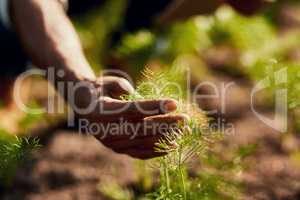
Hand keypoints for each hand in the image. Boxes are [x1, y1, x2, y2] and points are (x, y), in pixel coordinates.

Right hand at [72, 76, 186, 158]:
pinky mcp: (117, 149)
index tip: (174, 103)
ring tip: (183, 132)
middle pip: (141, 128)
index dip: (154, 106)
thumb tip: (138, 96)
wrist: (84, 106)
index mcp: (101, 111)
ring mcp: (111, 142)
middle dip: (166, 123)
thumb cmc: (99, 90)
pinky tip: (173, 146)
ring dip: (165, 137)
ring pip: (142, 142)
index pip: (133, 109)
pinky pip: (139, 153)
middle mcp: (105, 130)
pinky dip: (157, 151)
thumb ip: (120, 86)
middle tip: (185, 119)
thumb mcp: (107, 81)